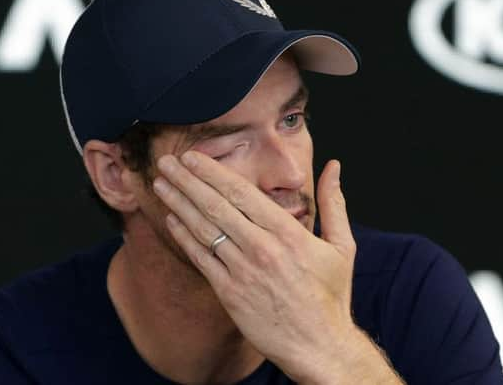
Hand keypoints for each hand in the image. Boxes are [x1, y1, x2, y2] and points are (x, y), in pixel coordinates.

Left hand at [153, 151, 357, 381]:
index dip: (212, 172)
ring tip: (161, 185)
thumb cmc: (331, 296)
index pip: (242, 193)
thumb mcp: (341, 246)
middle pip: (216, 206)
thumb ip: (333, 203)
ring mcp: (242, 271)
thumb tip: (334, 166)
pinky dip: (184, 237)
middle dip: (187, 180)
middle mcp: (262, 248)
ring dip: (179, 204)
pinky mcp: (229, 294)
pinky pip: (201, 259)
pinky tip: (172, 220)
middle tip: (166, 162)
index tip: (192, 157)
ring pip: (204, 230)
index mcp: (288, 233)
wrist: (318, 345)